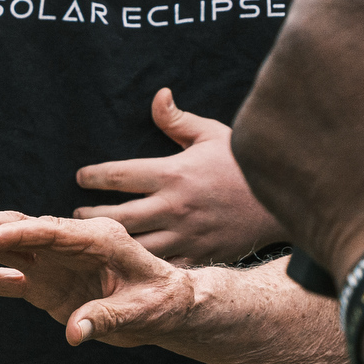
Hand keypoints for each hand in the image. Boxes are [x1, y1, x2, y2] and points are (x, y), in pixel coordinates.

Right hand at [0, 211, 198, 348]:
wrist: (167, 305)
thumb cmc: (162, 302)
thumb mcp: (143, 312)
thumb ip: (107, 319)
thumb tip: (75, 333)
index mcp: (95, 239)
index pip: (46, 233)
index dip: (12, 236)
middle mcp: (66, 244)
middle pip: (13, 230)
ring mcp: (50, 262)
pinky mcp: (41, 283)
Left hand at [75, 88, 283, 262]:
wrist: (285, 196)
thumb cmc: (243, 163)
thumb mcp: (212, 134)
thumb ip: (177, 120)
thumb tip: (157, 96)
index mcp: (172, 173)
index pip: (117, 175)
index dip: (92, 176)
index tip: (80, 177)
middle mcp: (174, 206)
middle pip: (116, 216)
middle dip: (90, 215)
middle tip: (78, 213)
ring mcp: (186, 235)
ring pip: (134, 246)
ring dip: (110, 242)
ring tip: (96, 238)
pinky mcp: (200, 255)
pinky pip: (163, 266)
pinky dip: (143, 267)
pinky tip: (128, 263)